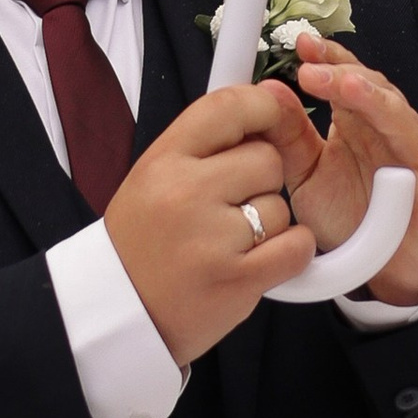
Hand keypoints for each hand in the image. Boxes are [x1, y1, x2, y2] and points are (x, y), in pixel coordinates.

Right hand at [100, 80, 319, 363]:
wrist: (121, 311)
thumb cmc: (143, 241)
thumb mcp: (154, 177)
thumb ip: (203, 145)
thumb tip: (266, 106)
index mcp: (162, 161)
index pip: (228, 107)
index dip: (263, 107)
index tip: (270, 118)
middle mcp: (186, 194)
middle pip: (267, 159)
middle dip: (262, 179)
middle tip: (232, 204)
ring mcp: (213, 239)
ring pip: (280, 206)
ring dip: (269, 222)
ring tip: (231, 240)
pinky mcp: (238, 280)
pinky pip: (296, 246)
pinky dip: (290, 251)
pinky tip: (261, 257)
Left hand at [283, 28, 417, 308]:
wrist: (384, 268)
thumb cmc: (348, 214)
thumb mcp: (307, 177)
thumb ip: (289, 138)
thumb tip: (267, 90)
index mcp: (360, 123)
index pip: (347, 80)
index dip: (327, 60)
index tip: (301, 45)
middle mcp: (392, 134)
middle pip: (374, 94)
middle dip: (345, 78)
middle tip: (313, 69)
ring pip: (406, 126)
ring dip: (382, 106)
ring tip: (354, 89)